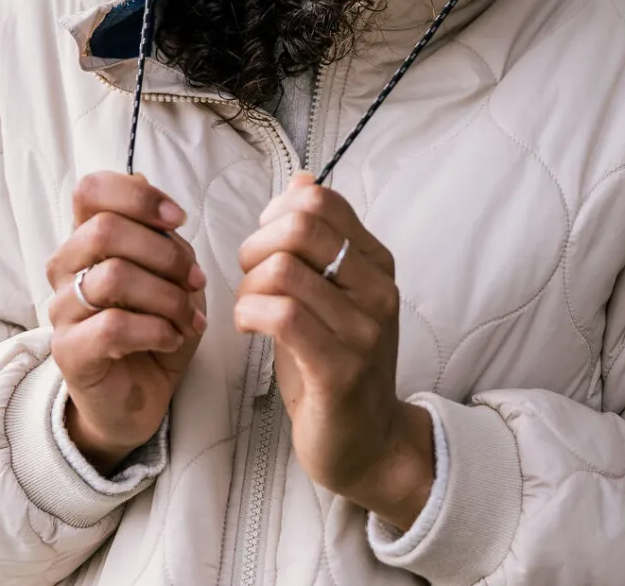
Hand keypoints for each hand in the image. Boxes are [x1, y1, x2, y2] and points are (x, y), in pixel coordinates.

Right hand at [46, 171, 206, 473]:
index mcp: (87, 238)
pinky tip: (173, 338)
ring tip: (189, 317)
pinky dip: (156, 329)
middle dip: (165, 252)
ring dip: (167, 295)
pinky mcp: (68, 352)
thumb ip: (157, 231)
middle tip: (196, 279)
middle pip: (103, 229)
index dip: (138, 196)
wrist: (139, 394)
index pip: (90, 190)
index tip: (177, 220)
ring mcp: (62, 309)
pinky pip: (113, 326)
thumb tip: (140, 175)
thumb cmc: (155, 323)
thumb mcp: (168, 272)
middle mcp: (66, 267)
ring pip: (113, 276)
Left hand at [235, 172, 433, 529]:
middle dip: (256, 245)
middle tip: (250, 278)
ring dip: (247, 286)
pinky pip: (283, 315)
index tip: (265, 245)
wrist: (369, 444)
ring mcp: (364, 329)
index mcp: (375, 262)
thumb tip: (302, 179)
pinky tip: (249, 326)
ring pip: (283, 270)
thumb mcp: (329, 293)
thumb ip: (317, 238)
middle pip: (301, 226)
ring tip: (249, 308)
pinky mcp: (340, 369)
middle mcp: (377, 288)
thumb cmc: (337, 363)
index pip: (320, 201)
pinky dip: (250, 312)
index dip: (276, 213)